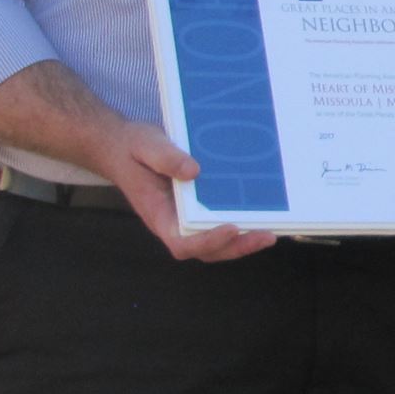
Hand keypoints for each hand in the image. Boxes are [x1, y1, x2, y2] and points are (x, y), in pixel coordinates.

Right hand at [100, 120, 275, 262]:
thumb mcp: (145, 144)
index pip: (181, 242)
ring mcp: (186, 217)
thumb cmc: (132, 148)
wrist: (123, 146)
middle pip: (206, 249)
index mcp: (158, 214)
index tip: (230, 228)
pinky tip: (264, 214)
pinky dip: (241, 223)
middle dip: (236, 247)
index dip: (207, 242)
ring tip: (271, 232)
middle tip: (266, 236)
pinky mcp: (197, 206)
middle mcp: (173, 222)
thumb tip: (193, 172)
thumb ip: (165, 157)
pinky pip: (218, 221)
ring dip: (243, 240)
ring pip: (216, 241)